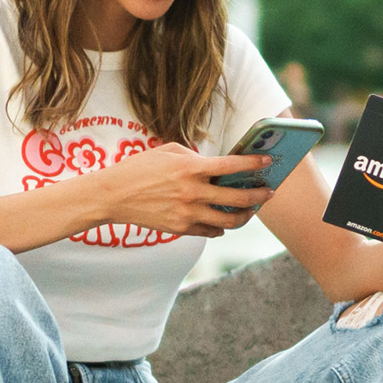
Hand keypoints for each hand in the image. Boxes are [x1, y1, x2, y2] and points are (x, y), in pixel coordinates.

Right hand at [96, 143, 273, 238]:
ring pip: (229, 221)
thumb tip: (218, 166)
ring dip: (245, 216)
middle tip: (269, 192)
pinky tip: (225, 221)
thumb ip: (196, 157)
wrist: (113, 195)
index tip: (269, 161)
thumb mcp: (168, 151)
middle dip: (259, 195)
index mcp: (191, 168)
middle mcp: (192, 192)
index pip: (232, 165)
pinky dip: (221, 227)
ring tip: (251, 210)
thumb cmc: (140, 168)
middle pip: (238, 198)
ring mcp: (187, 213)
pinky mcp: (181, 228)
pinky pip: (211, 232)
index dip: (254, 162)